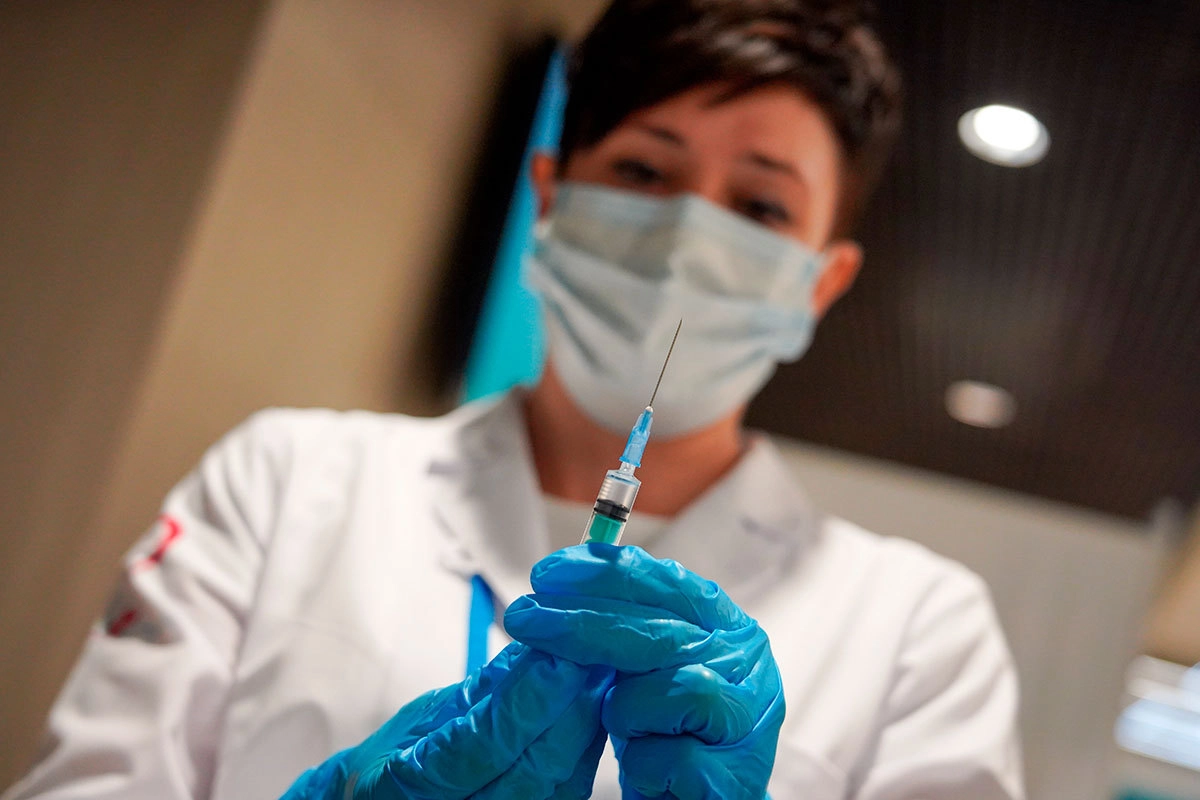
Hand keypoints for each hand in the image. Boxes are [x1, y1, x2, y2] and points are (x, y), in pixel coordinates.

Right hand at [281, 643, 613, 799]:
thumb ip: (483, 691)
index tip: (561, 655)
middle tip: (597, 655)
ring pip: (560, 787)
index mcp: (405, 786)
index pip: (480, 745)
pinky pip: (566, 795)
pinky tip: (595, 711)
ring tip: (603, 674)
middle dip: (572, 710)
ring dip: (587, 726)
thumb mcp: (426, 715)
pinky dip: (585, 751)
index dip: (527, 701)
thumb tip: (539, 646)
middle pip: (533, 772)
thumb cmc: (398, 757)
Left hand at [504, 544, 784, 799]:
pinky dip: (646, 763)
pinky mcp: (737, 776)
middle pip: (662, 632)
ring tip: (618, 723)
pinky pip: (676, 758)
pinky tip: (644, 766)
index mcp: (728, 626)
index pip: (668, 582)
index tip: (549, 574)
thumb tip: (561, 579)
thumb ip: (619, 624)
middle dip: (583, 624)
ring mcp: (749, 721)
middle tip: (524, 620)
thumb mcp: (642, 666)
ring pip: (680, 690)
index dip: (605, 574)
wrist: (701, 799)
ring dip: (628, 707)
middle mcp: (749, 665)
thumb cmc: (668, 732)